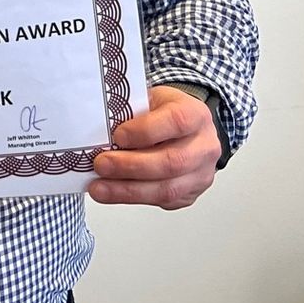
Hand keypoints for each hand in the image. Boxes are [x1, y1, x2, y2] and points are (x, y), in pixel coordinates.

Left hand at [88, 85, 221, 208]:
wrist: (187, 131)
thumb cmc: (164, 113)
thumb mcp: (151, 100)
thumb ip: (132, 112)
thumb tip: (101, 132)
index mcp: (195, 115)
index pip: (176, 122)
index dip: (145, 131)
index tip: (118, 136)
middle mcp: (204, 146)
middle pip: (172, 162)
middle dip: (131, 166)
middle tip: (101, 164)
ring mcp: (201, 174)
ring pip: (167, 189)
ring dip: (128, 190)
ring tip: (99, 187)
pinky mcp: (190, 194)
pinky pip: (162, 201)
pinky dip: (133, 198)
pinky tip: (112, 192)